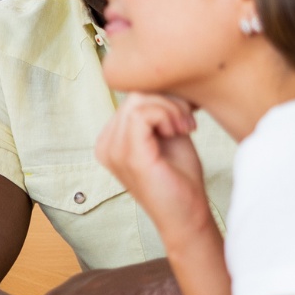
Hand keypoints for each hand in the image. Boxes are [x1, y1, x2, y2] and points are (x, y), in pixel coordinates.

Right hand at [96, 93, 215, 246]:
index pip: (130, 98)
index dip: (160, 98)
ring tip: (185, 127)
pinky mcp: (130, 155)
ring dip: (170, 108)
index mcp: (110, 139)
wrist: (189, 217)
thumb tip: (161, 77)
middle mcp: (105, 144)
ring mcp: (113, 150)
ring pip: (138, 100)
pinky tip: (182, 131)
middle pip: (133, 95)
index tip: (184, 116)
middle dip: (167, 101)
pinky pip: (142, 114)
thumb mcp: (165, 135)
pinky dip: (167, 115)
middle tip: (188, 122)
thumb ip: (156, 111)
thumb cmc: (180, 179)